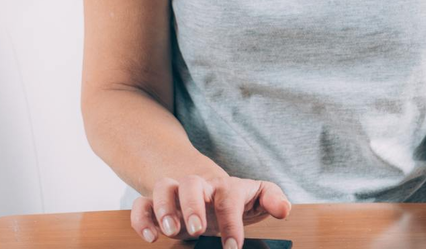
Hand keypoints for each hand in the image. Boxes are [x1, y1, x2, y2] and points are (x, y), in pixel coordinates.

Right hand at [130, 174, 291, 246]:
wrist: (207, 191)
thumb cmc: (234, 199)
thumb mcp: (256, 198)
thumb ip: (272, 199)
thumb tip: (284, 209)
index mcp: (225, 186)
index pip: (228, 196)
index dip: (231, 220)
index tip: (233, 246)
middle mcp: (198, 187)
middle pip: (191, 183)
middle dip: (192, 205)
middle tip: (198, 230)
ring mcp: (175, 194)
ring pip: (163, 187)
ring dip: (164, 208)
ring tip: (171, 232)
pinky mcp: (156, 206)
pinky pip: (141, 205)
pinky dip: (142, 219)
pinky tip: (151, 237)